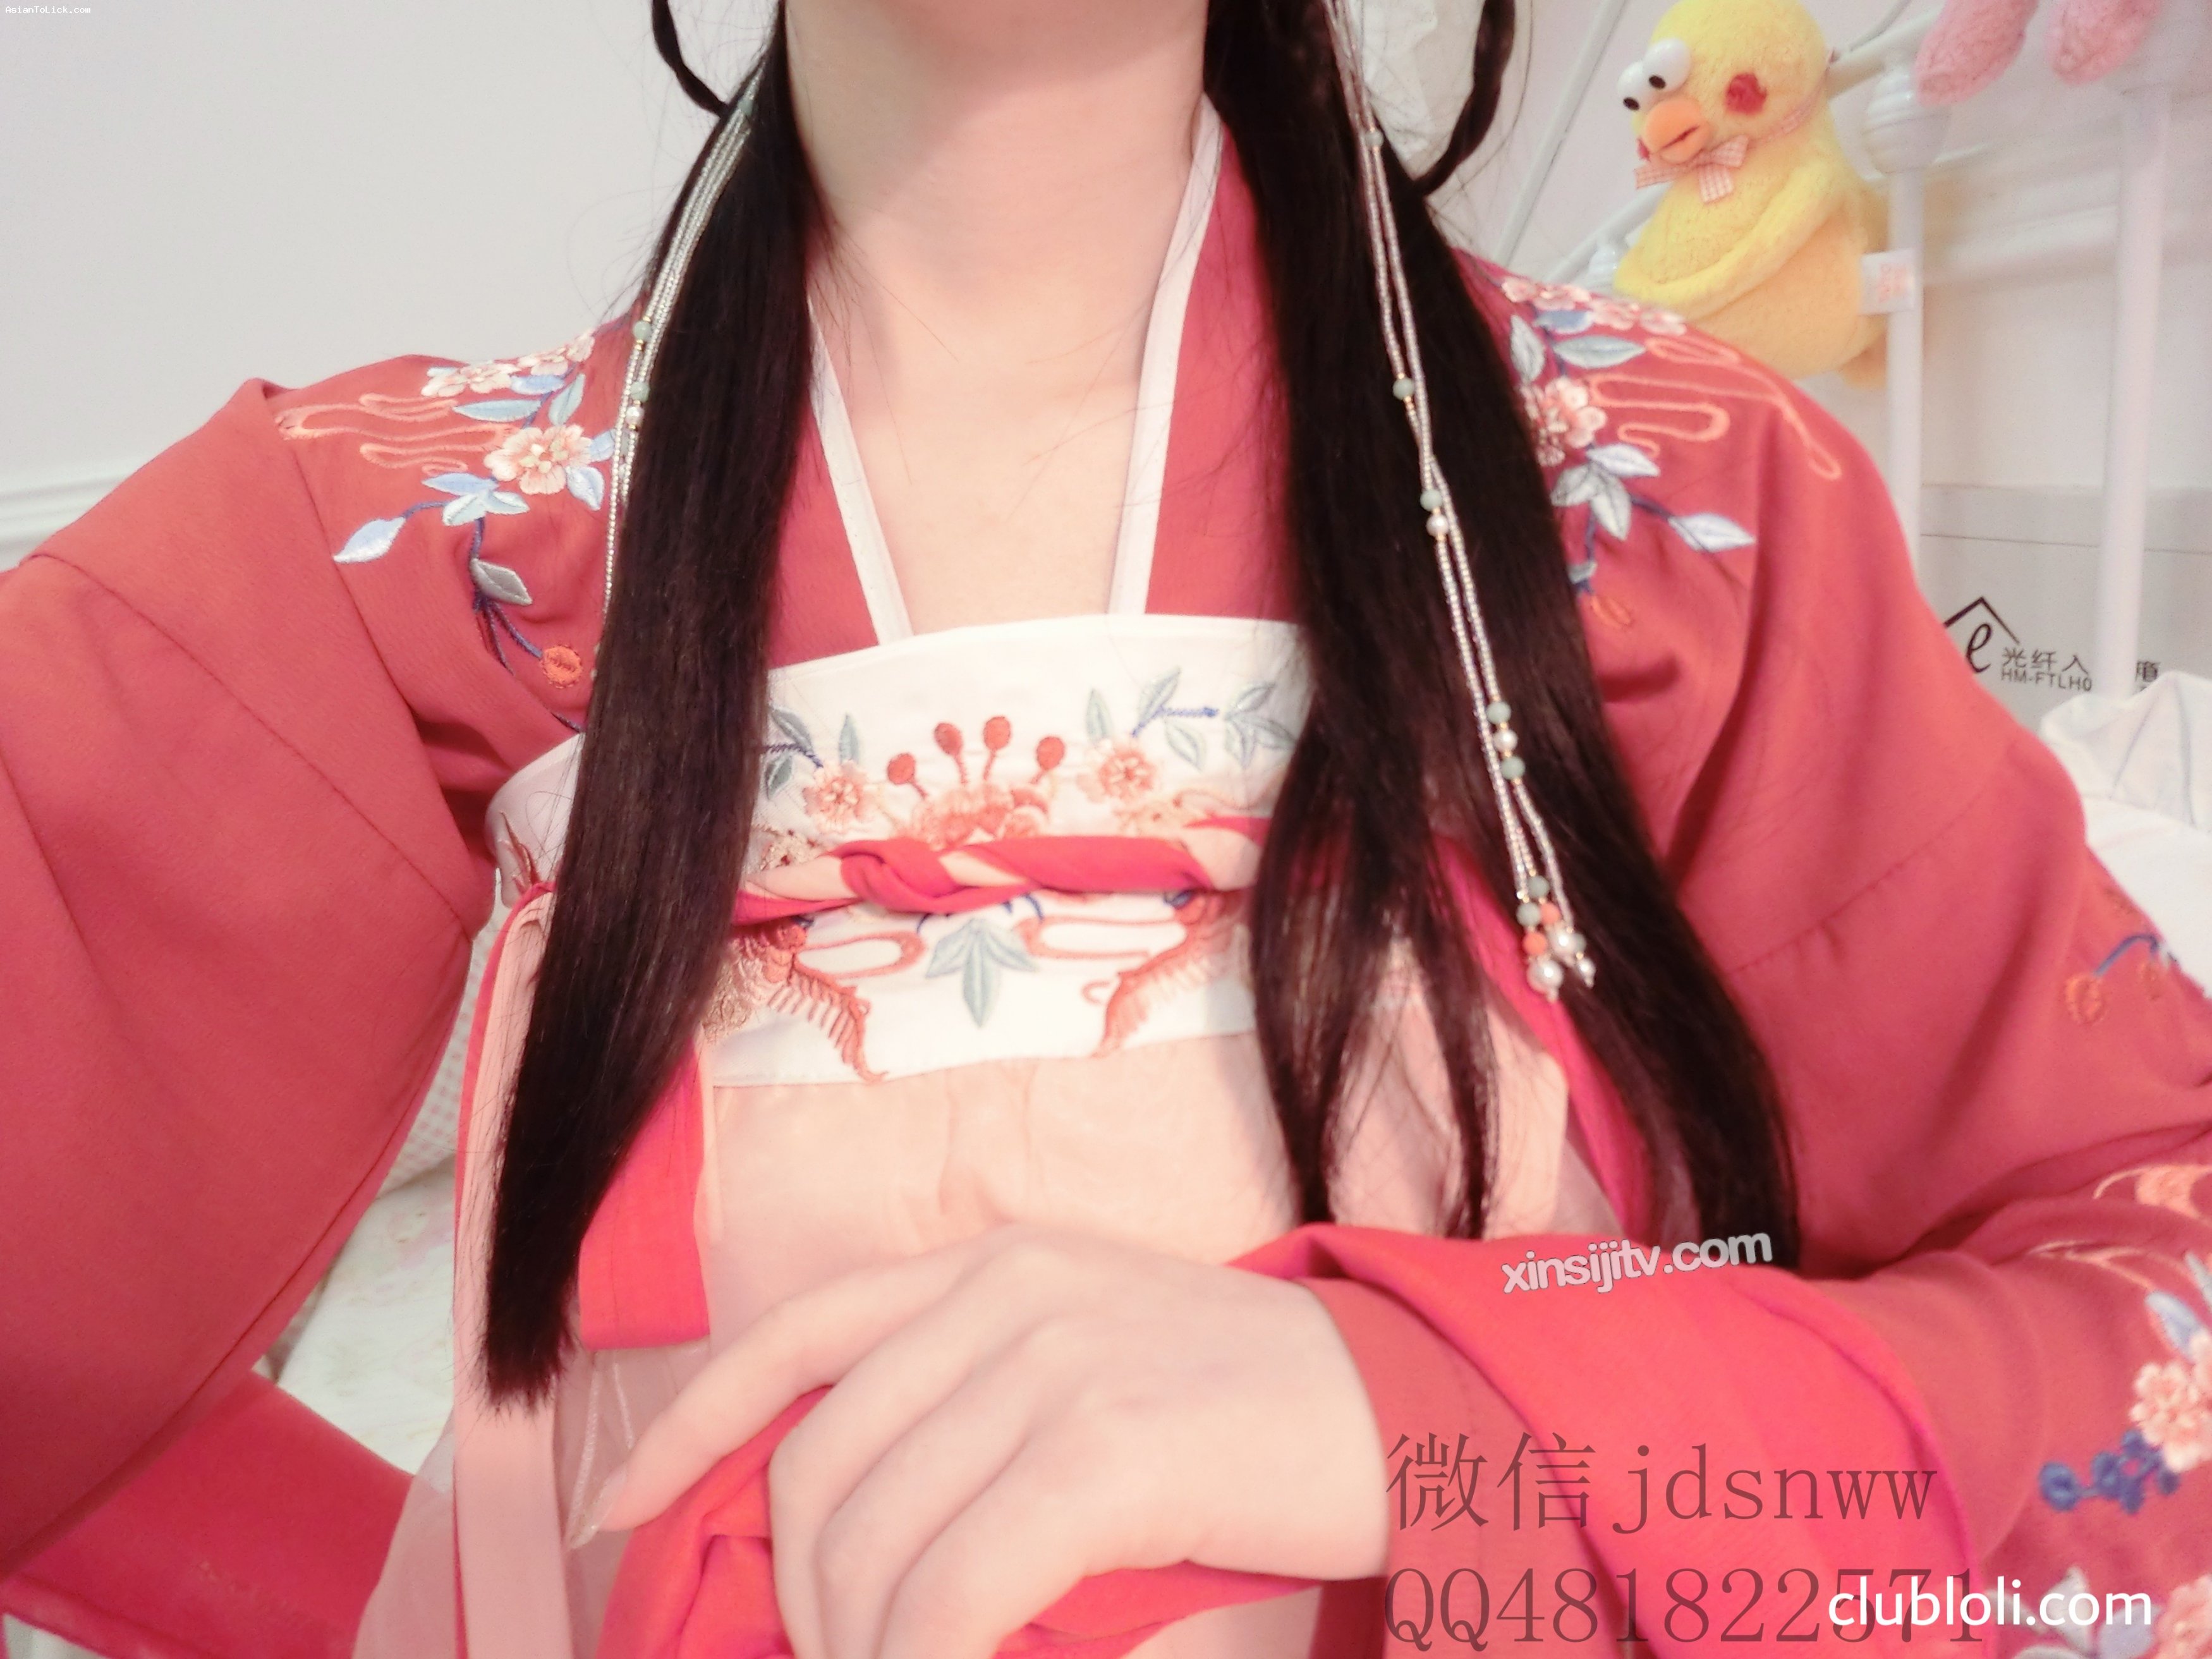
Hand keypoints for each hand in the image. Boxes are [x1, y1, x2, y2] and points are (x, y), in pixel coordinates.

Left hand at [594, 1225, 1389, 1658]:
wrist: (1415, 1411)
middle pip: (821, 1465)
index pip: (794, 1331)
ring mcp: (1055, 1362)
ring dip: (862, 1652)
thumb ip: (975, 1411)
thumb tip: (851, 1536)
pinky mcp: (1105, 1450)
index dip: (690, 1424)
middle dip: (799, 1604)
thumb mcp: (1093, 1369)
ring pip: (874, 1544)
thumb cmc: (1249, 1416)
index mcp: (995, 1263)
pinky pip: (952, 1596)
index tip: (621, 1512)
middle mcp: (1007, 1291)